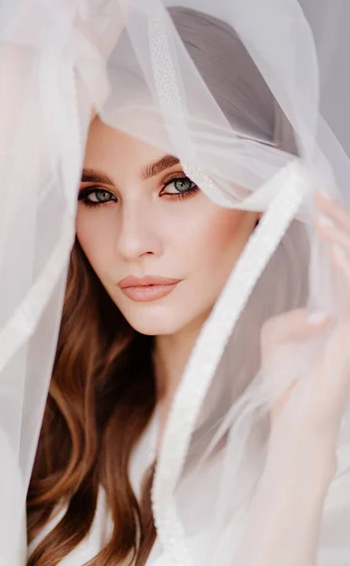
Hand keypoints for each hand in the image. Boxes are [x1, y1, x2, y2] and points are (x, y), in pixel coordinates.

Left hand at [260, 192, 349, 466]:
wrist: (295, 422)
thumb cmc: (287, 382)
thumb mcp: (278, 340)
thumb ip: (293, 318)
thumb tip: (320, 312)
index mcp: (333, 311)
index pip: (338, 262)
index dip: (331, 232)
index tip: (314, 203)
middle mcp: (349, 314)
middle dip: (339, 226)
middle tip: (320, 198)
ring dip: (343, 242)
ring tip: (323, 218)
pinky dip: (346, 271)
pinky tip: (333, 251)